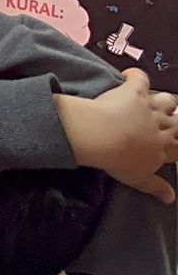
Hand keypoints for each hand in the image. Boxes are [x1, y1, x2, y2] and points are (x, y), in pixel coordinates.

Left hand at [60, 69, 177, 202]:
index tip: (177, 141)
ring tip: (156, 102)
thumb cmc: (120, 160)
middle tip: (172, 120)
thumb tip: (171, 198)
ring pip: (167, 100)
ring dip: (164, 101)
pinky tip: (130, 76)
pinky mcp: (134, 91)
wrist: (104, 136)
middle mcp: (163, 126)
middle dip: (177, 121)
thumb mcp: (138, 179)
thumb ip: (155, 187)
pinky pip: (140, 79)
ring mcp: (149, 107)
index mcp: (165, 148)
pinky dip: (136, 76)